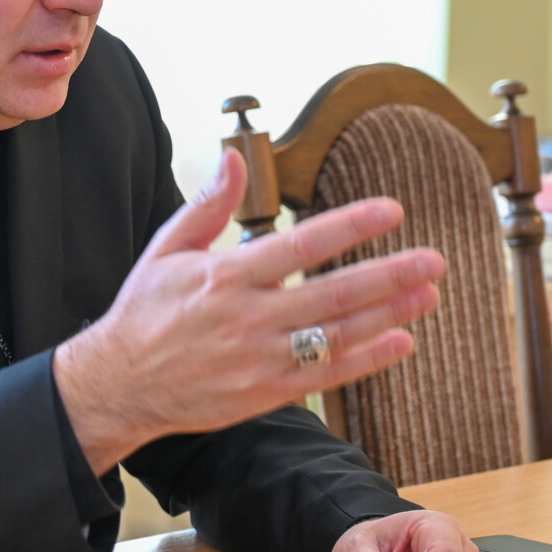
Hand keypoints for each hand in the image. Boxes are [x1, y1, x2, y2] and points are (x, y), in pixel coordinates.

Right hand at [54, 149, 443, 472]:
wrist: (119, 383)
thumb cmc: (144, 312)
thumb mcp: (167, 249)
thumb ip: (208, 204)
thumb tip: (233, 158)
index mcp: (225, 277)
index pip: (300, 245)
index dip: (349, 226)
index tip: (390, 210)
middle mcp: (248, 318)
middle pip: (332, 293)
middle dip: (389, 275)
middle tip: (432, 259)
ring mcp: (260, 360)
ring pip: (337, 335)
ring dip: (389, 314)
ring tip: (428, 294)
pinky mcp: (266, 393)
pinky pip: (326, 375)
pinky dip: (366, 359)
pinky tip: (400, 340)